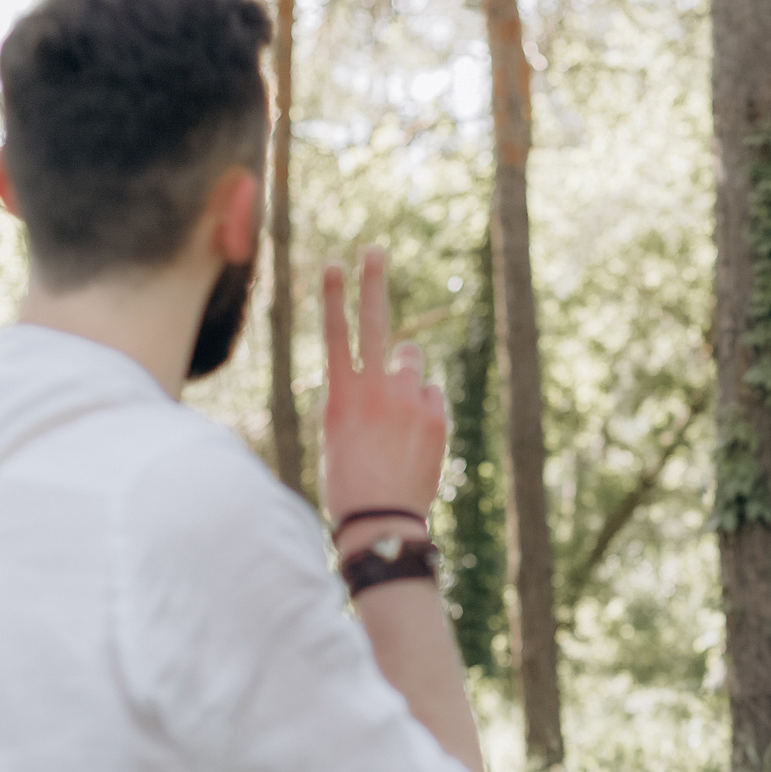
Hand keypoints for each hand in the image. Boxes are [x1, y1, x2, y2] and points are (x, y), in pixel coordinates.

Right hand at [320, 248, 446, 537]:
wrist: (382, 519)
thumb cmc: (349, 483)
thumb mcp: (337, 434)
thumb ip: (357, 395)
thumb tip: (388, 367)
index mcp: (341, 394)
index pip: (335, 333)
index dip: (333, 296)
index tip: (335, 263)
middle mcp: (375, 390)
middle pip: (374, 323)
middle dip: (373, 282)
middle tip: (376, 252)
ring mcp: (409, 401)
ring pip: (411, 363)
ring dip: (406, 374)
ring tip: (397, 412)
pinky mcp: (437, 417)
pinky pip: (433, 394)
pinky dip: (426, 407)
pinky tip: (416, 438)